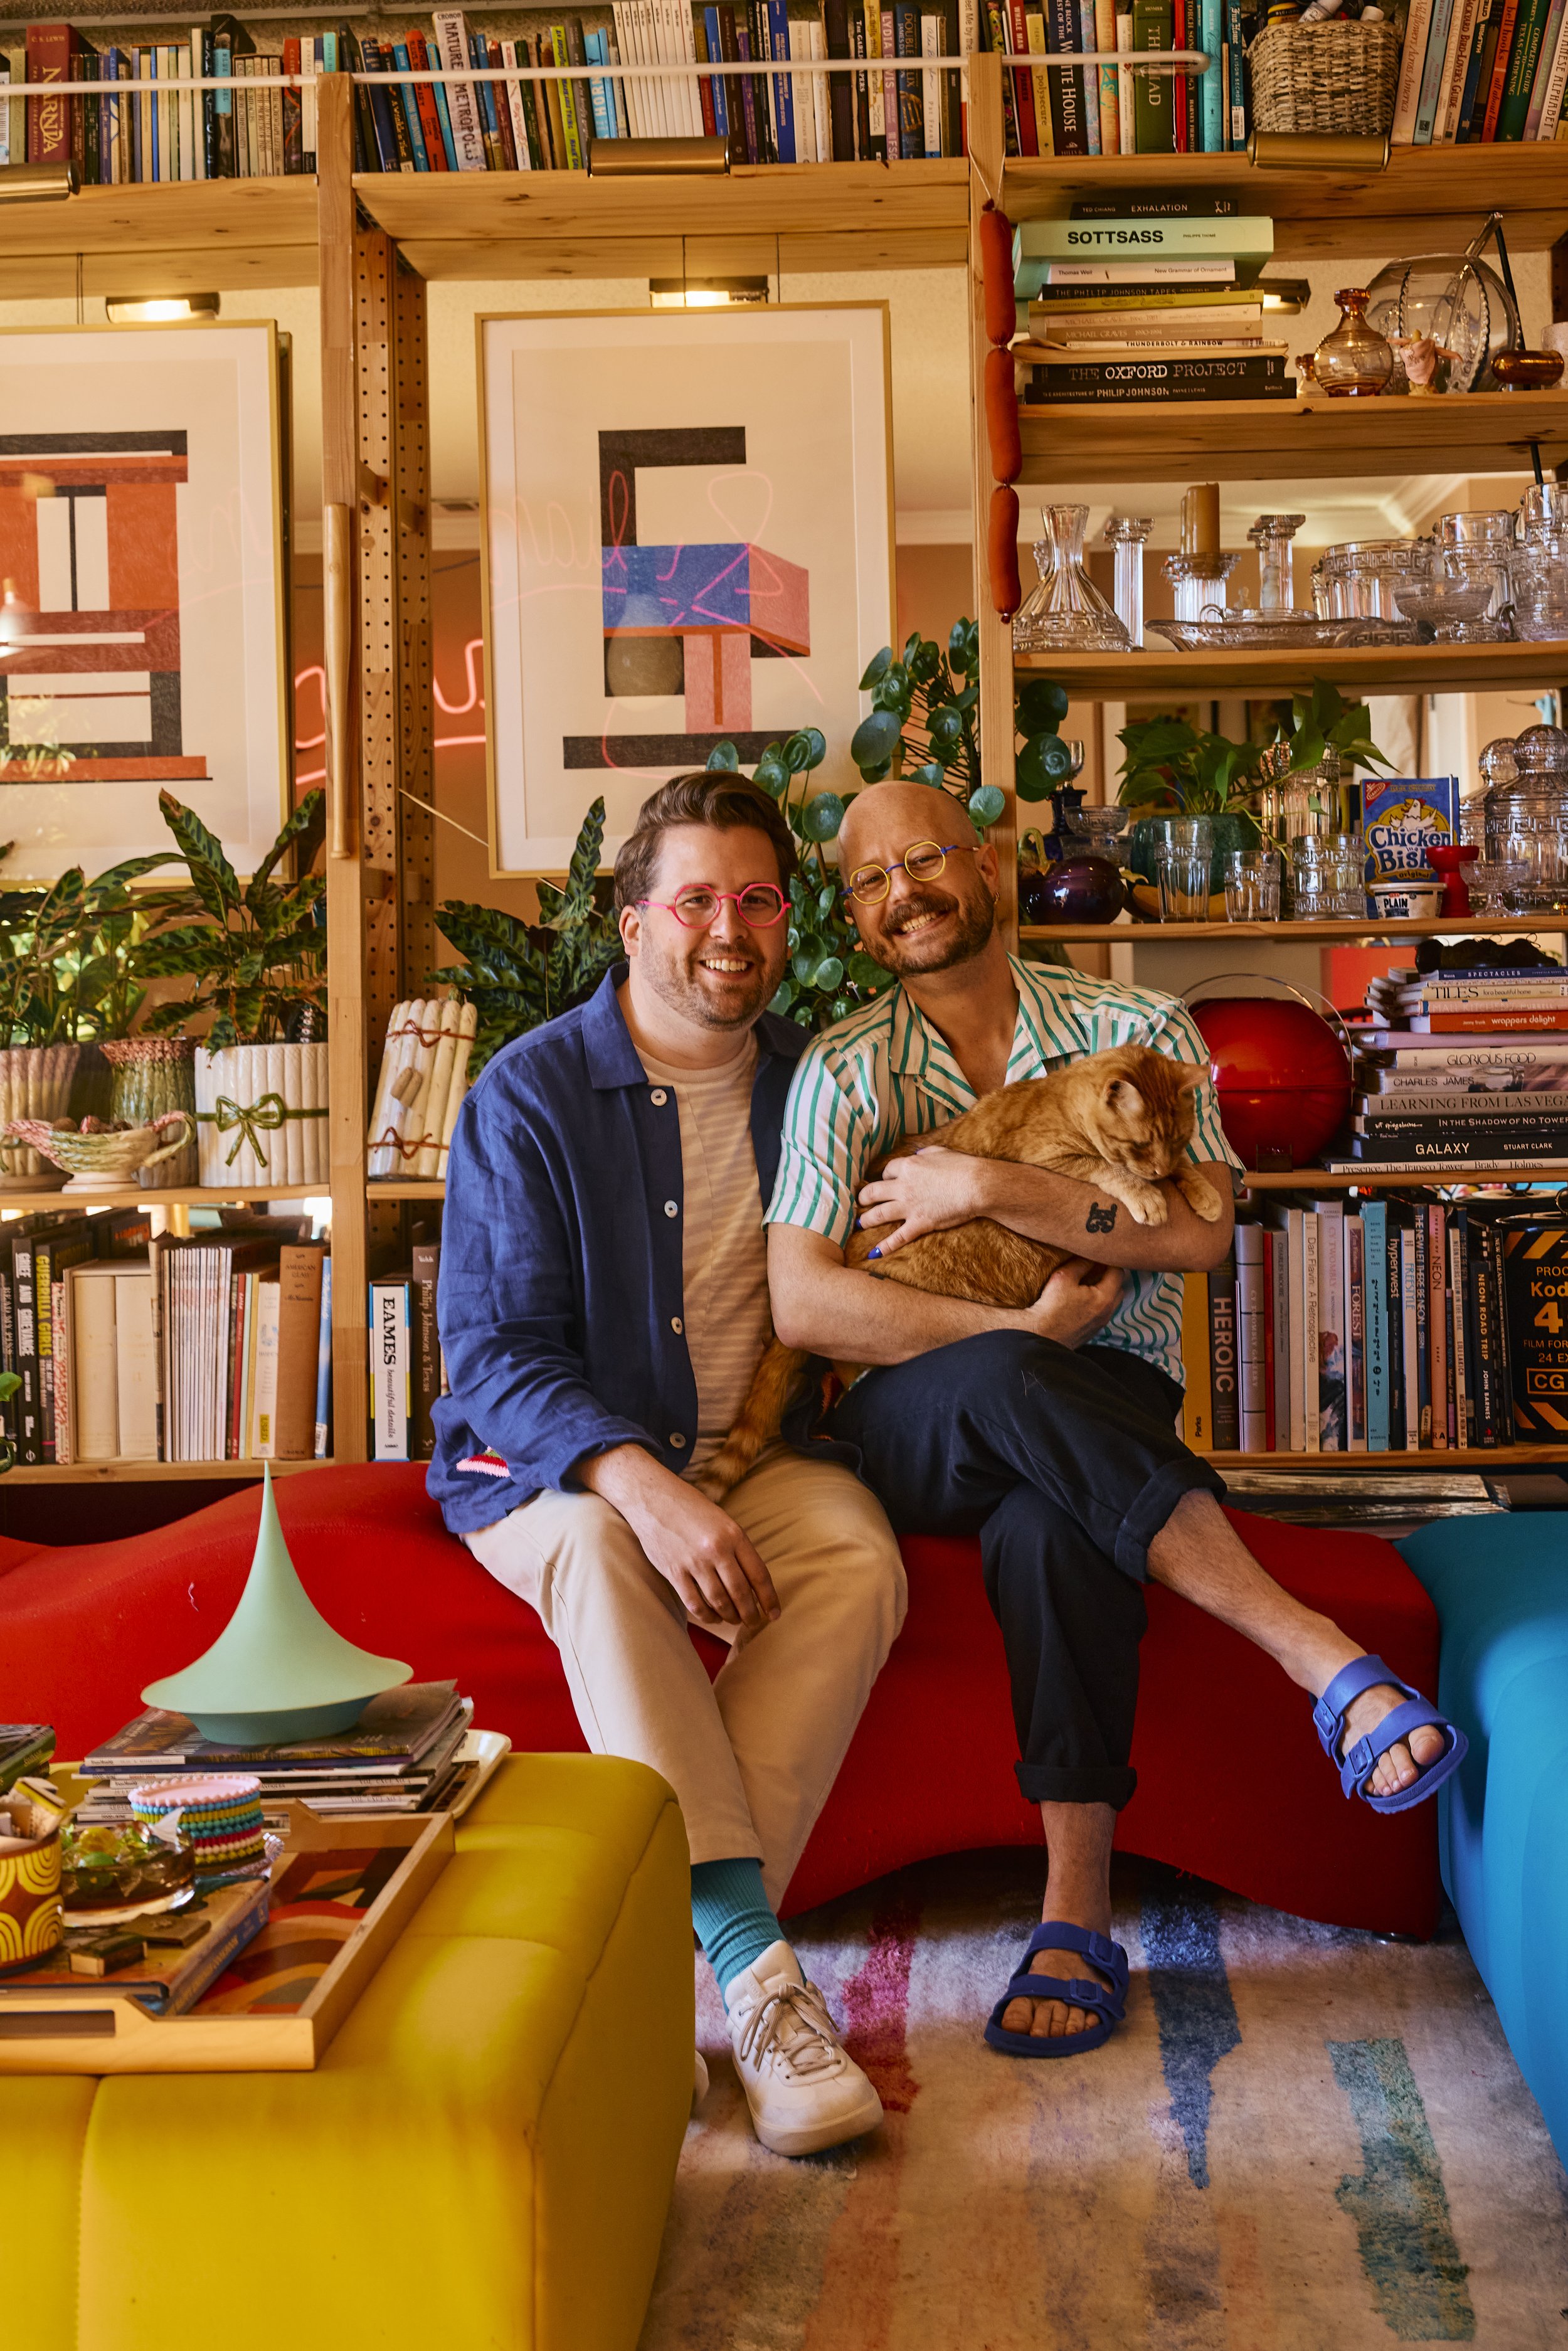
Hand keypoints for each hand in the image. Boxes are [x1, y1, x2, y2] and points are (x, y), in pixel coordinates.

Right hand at [579, 1445, 779, 1630]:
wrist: (653, 1498)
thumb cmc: (692, 1509)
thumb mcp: (723, 1521)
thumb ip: (737, 1548)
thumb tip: (753, 1582)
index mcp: (734, 1535)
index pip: (759, 1574)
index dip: (769, 1599)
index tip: (774, 1614)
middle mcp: (716, 1549)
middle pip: (740, 1592)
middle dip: (750, 1613)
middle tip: (754, 1622)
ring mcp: (693, 1562)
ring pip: (719, 1601)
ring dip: (730, 1616)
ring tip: (735, 1620)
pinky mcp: (674, 1571)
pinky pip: (694, 1603)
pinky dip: (707, 1616)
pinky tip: (713, 1618)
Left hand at [856, 1145, 991, 1257]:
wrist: (975, 1185)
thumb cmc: (962, 1166)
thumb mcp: (940, 1152)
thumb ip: (925, 1154)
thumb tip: (917, 1156)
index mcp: (908, 1166)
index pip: (887, 1171)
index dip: (883, 1176)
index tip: (884, 1181)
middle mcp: (903, 1186)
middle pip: (873, 1191)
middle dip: (863, 1198)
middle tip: (859, 1202)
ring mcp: (909, 1206)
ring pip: (878, 1214)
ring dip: (865, 1220)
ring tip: (858, 1223)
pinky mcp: (919, 1223)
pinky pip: (897, 1237)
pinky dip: (885, 1246)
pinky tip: (874, 1253)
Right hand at [1017, 1257, 1124, 1349]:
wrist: (1041, 1336)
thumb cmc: (1051, 1307)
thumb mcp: (1064, 1277)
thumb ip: (1081, 1263)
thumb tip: (1090, 1256)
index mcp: (1104, 1297)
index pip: (1118, 1272)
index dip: (1109, 1261)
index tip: (1098, 1255)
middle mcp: (1107, 1312)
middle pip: (1118, 1287)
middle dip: (1110, 1275)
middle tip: (1096, 1266)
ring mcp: (1100, 1323)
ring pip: (1111, 1302)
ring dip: (1104, 1290)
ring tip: (1088, 1282)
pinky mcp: (1092, 1331)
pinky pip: (1101, 1312)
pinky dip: (1097, 1302)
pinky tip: (1081, 1298)